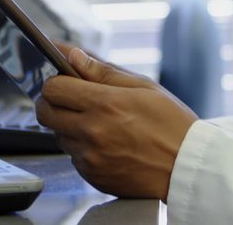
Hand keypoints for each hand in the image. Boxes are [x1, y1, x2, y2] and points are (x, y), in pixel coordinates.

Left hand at [36, 47, 198, 200]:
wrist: (187, 168)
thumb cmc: (172, 125)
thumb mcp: (143, 87)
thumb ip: (103, 71)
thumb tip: (73, 55)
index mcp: (104, 104)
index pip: (53, 88)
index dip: (56, 81)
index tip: (65, 81)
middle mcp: (91, 132)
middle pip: (45, 112)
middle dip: (53, 102)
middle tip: (72, 100)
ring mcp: (89, 157)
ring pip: (58, 135)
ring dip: (69, 126)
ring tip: (100, 124)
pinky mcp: (92, 176)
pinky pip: (73, 157)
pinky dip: (82, 148)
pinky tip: (107, 144)